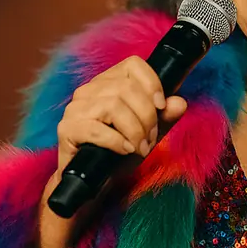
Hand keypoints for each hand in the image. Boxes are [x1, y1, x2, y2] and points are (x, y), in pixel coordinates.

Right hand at [34, 55, 187, 247]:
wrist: (94, 183)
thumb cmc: (120, 152)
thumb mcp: (150, 133)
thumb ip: (165, 117)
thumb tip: (179, 102)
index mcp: (108, 82)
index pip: (133, 64)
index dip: (152, 83)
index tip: (161, 106)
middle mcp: (88, 90)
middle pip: (126, 88)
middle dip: (147, 116)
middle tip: (150, 139)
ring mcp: (74, 109)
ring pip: (113, 106)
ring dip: (134, 130)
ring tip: (139, 147)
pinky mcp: (66, 130)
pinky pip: (95, 129)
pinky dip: (117, 141)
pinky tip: (125, 151)